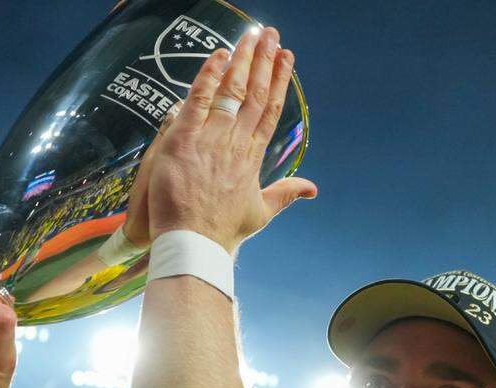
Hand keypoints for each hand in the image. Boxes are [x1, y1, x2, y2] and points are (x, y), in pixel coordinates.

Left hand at [125, 26, 316, 253]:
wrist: (195, 244)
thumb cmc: (223, 233)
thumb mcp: (260, 213)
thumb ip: (285, 194)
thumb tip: (312, 188)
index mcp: (253, 157)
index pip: (270, 110)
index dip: (278, 81)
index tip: (286, 58)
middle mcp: (236, 143)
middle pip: (254, 94)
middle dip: (264, 61)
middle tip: (271, 34)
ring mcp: (211, 140)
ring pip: (230, 92)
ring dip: (242, 61)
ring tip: (251, 35)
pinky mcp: (183, 142)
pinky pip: (197, 102)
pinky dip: (207, 78)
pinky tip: (218, 55)